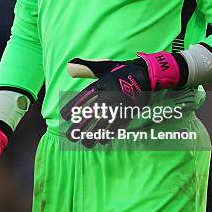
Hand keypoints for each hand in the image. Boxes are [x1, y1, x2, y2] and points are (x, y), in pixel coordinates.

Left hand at [61, 51, 182, 147]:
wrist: (146, 74)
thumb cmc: (121, 71)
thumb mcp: (104, 67)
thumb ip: (86, 68)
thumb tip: (69, 68)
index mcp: (102, 84)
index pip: (84, 97)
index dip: (74, 107)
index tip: (64, 116)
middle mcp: (109, 95)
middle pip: (92, 113)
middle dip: (81, 126)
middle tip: (71, 136)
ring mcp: (120, 104)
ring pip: (105, 122)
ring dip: (94, 134)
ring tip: (85, 143)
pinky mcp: (130, 111)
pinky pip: (119, 125)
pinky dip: (110, 134)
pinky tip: (102, 142)